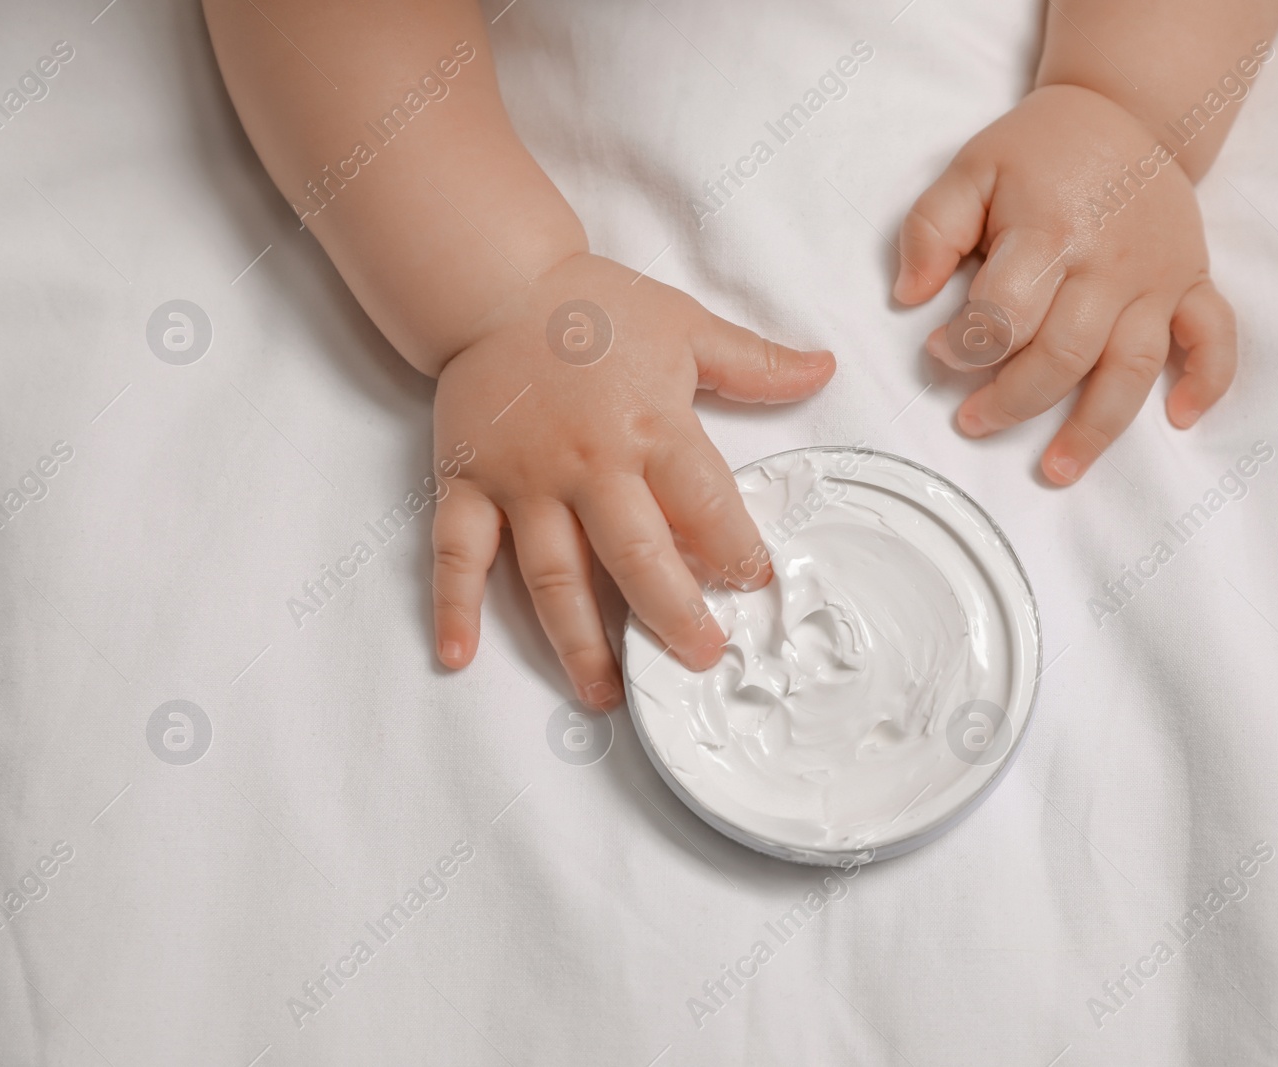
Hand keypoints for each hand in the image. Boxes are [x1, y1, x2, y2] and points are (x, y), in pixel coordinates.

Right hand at [430, 252, 834, 707]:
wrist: (498, 281)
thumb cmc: (595, 307)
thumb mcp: (686, 326)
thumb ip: (756, 362)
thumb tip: (825, 369)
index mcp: (651, 426)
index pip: (705, 504)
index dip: (736, 549)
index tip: (755, 583)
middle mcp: (589, 463)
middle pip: (636, 556)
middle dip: (672, 615)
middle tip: (699, 659)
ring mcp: (524, 480)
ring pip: (553, 574)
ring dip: (579, 640)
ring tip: (605, 694)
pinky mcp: (469, 483)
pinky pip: (457, 552)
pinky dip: (453, 604)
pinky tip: (457, 655)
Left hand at [894, 84, 1236, 484]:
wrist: (1125, 111)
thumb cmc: (1039, 151)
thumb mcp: (970, 169)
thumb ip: (931, 229)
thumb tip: (909, 296)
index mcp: (1051, 230)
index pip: (1005, 313)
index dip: (966, 346)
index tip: (940, 351)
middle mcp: (1110, 261)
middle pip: (1064, 355)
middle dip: (1012, 400)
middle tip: (972, 421)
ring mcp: (1159, 277)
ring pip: (1132, 368)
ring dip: (1095, 427)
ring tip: (1057, 470)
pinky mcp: (1193, 281)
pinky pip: (1216, 337)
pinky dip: (1209, 380)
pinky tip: (1180, 418)